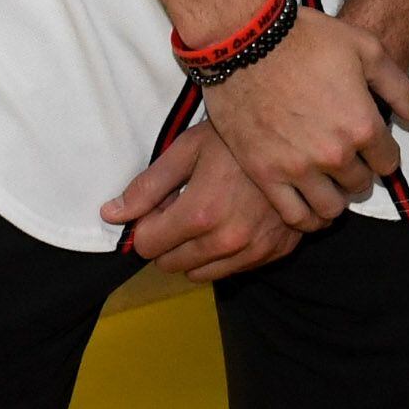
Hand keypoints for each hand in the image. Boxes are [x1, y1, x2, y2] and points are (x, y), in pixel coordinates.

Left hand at [101, 119, 297, 280]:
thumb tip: (111, 215)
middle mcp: (227, 240)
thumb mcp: (187, 150)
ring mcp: (254, 250)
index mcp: (200, 214)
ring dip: (194, 252)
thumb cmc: (236, 137)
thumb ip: (147, 187)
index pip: (146, 246)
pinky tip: (235, 221)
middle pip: (171, 265)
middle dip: (168, 240)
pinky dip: (225, 253)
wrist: (298, 135)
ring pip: (200, 273)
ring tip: (209, 214)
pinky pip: (233, 269)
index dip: (147, 224)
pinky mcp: (275, 252)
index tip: (162, 204)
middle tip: (184, 206)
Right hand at [197, 10, 408, 225]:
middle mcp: (333, 153)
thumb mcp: (365, 49)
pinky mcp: (264, 174)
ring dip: (336, 198)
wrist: (245, 39)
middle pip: (360, 184)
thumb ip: (396, 87)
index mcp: (362, 125)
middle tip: (347, 161)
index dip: (383, 154)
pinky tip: (309, 206)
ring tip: (329, 184)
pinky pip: (294, 215)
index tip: (372, 146)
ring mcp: (297, 168)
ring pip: (330, 208)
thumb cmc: (307, 38)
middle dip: (359, 173)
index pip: (388, 161)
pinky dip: (307, 218)